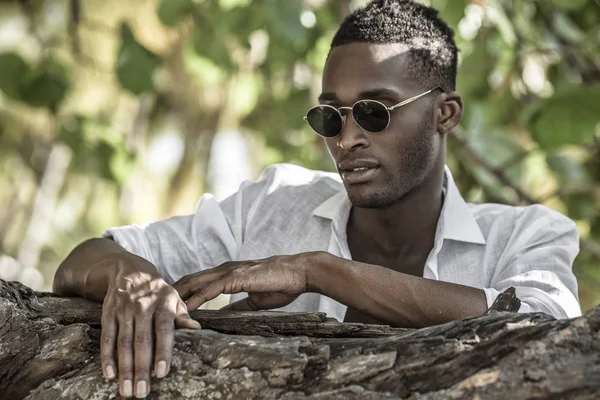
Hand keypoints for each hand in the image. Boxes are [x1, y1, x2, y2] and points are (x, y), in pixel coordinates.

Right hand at [100, 253, 199, 397]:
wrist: (130, 270)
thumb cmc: (158, 292)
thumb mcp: (174, 298)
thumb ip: (183, 316)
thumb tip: (197, 329)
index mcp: (163, 304)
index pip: (164, 330)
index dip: (163, 351)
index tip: (161, 373)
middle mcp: (143, 307)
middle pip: (141, 341)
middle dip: (141, 368)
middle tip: (141, 392)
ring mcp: (124, 311)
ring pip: (123, 343)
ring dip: (124, 368)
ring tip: (126, 390)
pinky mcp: (108, 314)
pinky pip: (107, 338)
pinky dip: (107, 357)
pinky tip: (109, 374)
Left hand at [173, 252, 320, 311]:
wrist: (299, 273)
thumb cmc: (280, 284)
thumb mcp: (253, 299)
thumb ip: (236, 306)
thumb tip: (220, 316)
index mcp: (227, 273)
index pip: (197, 281)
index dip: (180, 290)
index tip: (163, 301)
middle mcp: (224, 269)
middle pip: (189, 279)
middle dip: (169, 290)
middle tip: (150, 303)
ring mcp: (229, 272)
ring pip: (195, 282)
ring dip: (177, 294)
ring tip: (159, 306)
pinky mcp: (236, 277)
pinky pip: (210, 289)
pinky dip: (195, 299)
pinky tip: (184, 308)